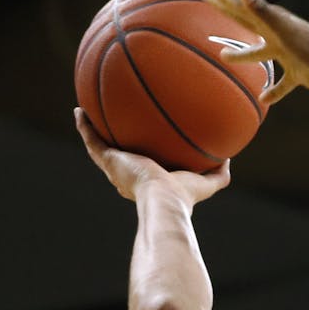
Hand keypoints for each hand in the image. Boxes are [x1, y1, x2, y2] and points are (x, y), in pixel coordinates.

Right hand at [74, 108, 228, 203]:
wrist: (164, 199)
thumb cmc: (185, 196)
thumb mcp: (207, 183)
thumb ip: (220, 173)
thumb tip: (229, 157)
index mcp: (149, 181)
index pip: (143, 167)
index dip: (141, 156)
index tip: (143, 146)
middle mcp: (128, 175)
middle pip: (119, 156)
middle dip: (116, 144)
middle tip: (114, 128)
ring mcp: (115, 168)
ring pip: (99, 147)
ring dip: (92, 130)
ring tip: (86, 114)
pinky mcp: (108, 161)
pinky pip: (91, 140)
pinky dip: (84, 126)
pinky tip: (79, 110)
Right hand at [198, 0, 308, 109]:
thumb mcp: (282, 28)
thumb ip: (262, 9)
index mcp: (271, 22)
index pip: (239, 5)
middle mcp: (278, 36)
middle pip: (246, 22)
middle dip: (226, 9)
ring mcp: (289, 54)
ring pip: (261, 54)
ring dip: (242, 55)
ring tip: (224, 56)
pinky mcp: (300, 74)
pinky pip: (283, 84)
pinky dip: (275, 91)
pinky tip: (265, 98)